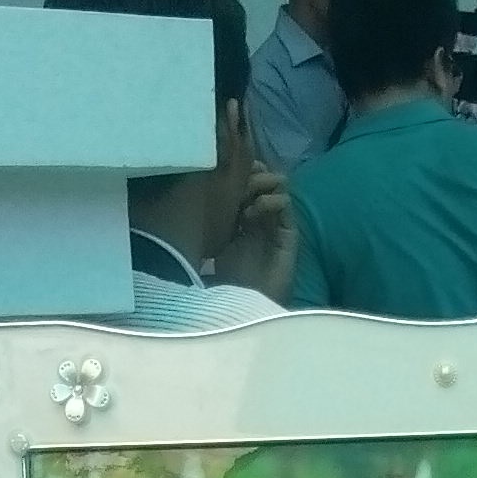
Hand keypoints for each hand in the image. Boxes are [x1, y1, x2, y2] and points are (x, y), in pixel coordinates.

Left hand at [214, 169, 295, 302]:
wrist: (250, 306)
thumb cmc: (229, 281)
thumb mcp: (212, 245)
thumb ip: (208, 222)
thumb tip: (187, 195)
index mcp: (245, 215)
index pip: (246, 180)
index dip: (237, 171)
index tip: (219, 173)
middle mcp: (263, 215)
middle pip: (262, 176)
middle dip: (247, 173)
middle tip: (231, 182)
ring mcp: (277, 222)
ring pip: (277, 184)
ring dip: (258, 185)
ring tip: (240, 199)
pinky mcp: (289, 233)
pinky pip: (285, 203)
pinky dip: (269, 201)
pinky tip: (251, 215)